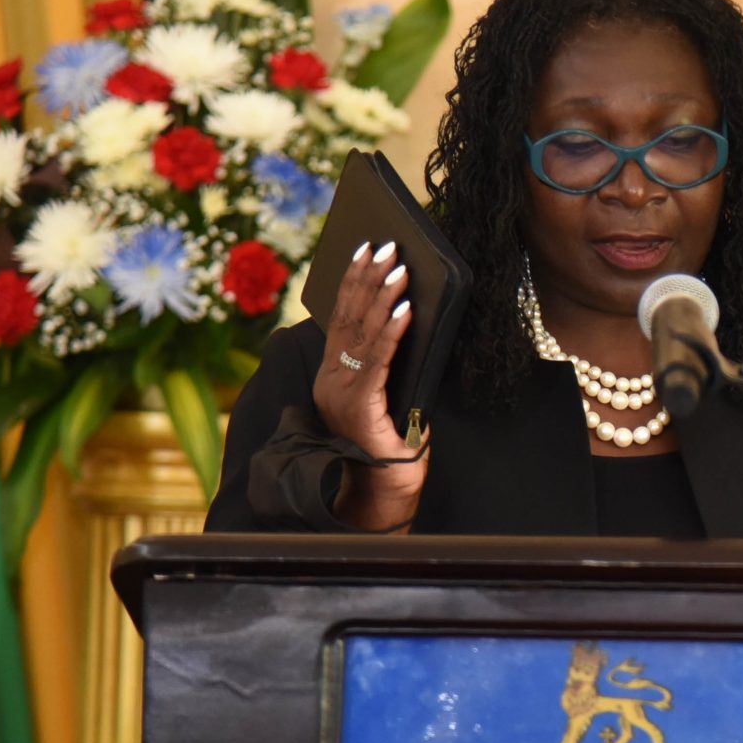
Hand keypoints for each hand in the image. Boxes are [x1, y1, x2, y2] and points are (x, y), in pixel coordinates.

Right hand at [310, 239, 426, 529]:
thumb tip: (410, 324)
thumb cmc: (392, 449)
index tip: (366, 250)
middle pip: (349, 318)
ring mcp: (341, 393)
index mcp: (334, 376)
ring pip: (362, 334)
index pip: (341, 319)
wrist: (384, 497)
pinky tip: (405, 309)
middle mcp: (331, 380)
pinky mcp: (360, 406)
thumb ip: (391, 367)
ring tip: (399, 268)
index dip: (353, 282)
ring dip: (383, 296)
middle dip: (369, 278)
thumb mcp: (392, 398)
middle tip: (387, 245)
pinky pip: (379, 360)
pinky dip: (393, 331)